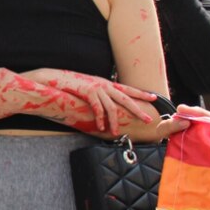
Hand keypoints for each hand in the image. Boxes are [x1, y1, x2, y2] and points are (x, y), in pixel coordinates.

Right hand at [29, 70, 154, 134]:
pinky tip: (100, 127)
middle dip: (138, 110)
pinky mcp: (88, 92)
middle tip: (148, 119)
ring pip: (112, 107)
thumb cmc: (70, 84)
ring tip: (117, 132)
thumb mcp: (88, 86)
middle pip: (126, 99)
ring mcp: (97, 88)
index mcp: (106, 83)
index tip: (154, 98)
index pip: (128, 89)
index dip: (141, 93)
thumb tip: (106, 103)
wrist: (54, 78)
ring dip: (115, 122)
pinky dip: (100, 120)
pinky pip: (98, 109)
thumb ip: (99, 93)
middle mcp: (104, 84)